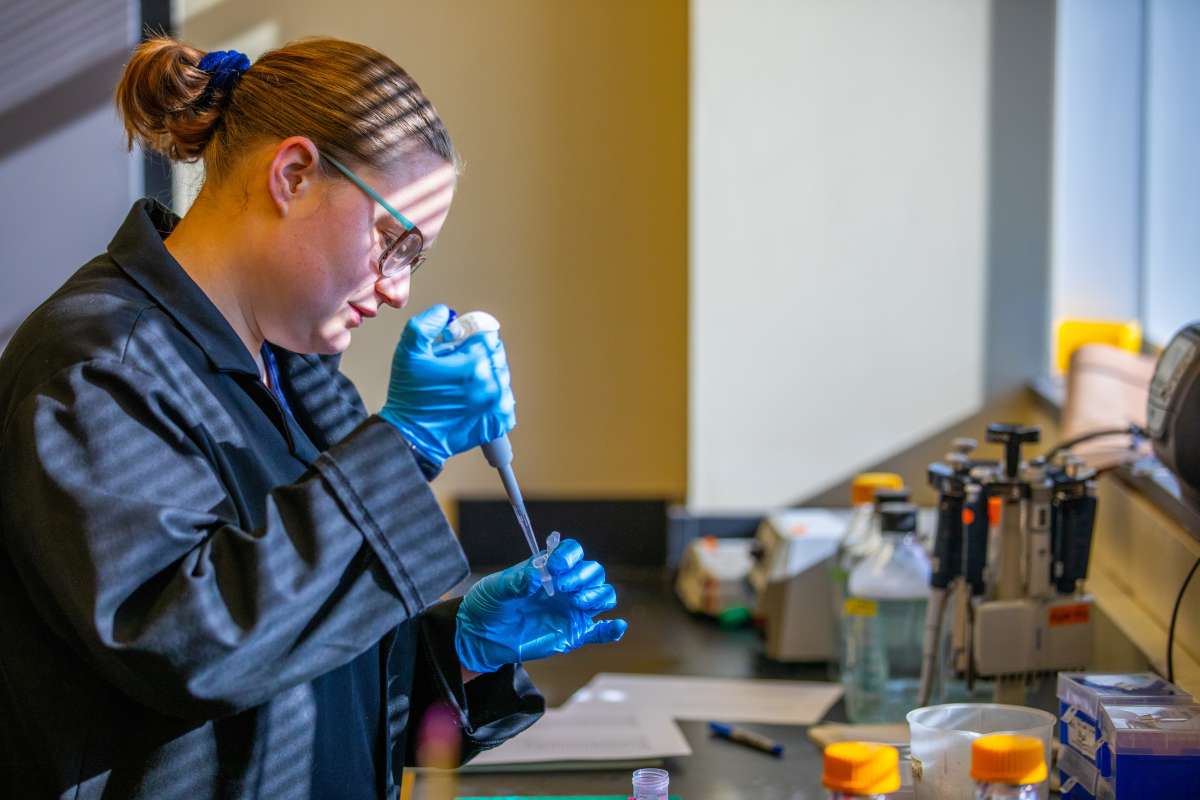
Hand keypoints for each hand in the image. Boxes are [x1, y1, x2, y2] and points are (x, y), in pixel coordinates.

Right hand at [378, 304, 514, 466]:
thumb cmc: (409, 397)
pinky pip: (506, 400)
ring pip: (502, 376)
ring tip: (462, 385)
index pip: (488, 335)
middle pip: (497, 355)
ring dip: (486, 377)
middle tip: (456, 366)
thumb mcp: (408, 352)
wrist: (412, 436)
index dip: (472, 337)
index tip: (459, 344)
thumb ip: (426, 324)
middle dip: (479, 356)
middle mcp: (491, 383)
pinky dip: (494, 399)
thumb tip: (445, 313)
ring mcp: (497, 404)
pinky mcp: (499, 421)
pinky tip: (472, 400)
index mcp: (473, 364)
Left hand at [455, 538, 627, 673]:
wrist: (481, 637)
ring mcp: (572, 609)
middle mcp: (566, 586)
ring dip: (598, 596)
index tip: (555, 566)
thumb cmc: (488, 605)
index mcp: (549, 568)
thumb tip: (537, 577)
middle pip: (592, 572)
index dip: (569, 556)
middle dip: (582, 576)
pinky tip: (616, 626)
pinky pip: (600, 632)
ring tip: (578, 602)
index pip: (572, 552)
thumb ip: (515, 581)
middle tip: (563, 587)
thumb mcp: (495, 589)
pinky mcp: (573, 634)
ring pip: (602, 596)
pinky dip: (612, 629)